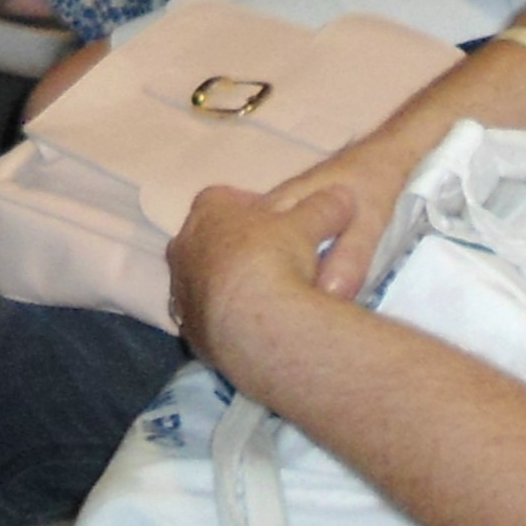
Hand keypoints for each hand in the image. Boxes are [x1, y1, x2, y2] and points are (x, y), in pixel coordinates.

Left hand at [169, 182, 358, 372]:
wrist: (256, 326)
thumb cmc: (276, 259)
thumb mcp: (309, 225)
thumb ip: (323, 207)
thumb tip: (343, 196)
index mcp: (208, 211)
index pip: (222, 198)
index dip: (250, 206)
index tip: (274, 221)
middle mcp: (185, 247)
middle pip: (209, 239)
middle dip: (235, 246)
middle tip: (270, 259)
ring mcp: (182, 290)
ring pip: (204, 280)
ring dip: (228, 283)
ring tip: (265, 297)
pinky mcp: (191, 329)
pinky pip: (208, 317)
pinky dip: (227, 317)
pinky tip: (253, 326)